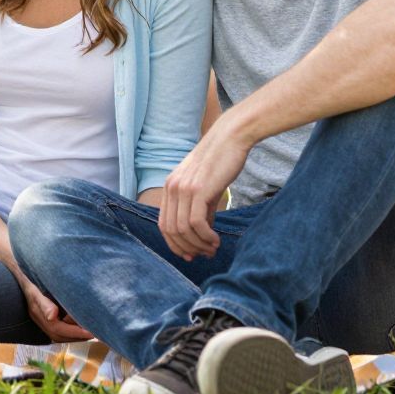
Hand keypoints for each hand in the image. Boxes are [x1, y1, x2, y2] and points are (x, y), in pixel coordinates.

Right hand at [17, 270, 93, 343]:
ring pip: (58, 334)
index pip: (56, 329)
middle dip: (76, 337)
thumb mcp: (35, 289)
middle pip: (58, 335)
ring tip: (89, 331)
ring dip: (73, 335)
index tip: (89, 332)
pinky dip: (70, 330)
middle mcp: (39, 319)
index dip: (73, 332)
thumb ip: (44, 303)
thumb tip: (52, 316)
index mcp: (37, 313)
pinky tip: (80, 325)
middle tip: (94, 333)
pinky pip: (58, 328)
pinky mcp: (46, 316)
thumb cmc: (30, 278)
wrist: (21, 271)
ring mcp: (42, 318)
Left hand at [158, 124, 250, 261]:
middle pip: (171, 231)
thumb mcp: (205, 188)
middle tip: (204, 255)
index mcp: (170, 187)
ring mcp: (182, 189)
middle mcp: (171, 188)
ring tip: (213, 248)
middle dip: (187, 248)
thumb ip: (201, 210)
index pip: (164, 225)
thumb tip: (203, 237)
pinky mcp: (197, 190)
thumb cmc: (220, 162)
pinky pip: (196, 224)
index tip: (191, 254)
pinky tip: (216, 240)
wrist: (230, 138)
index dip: (175, 244)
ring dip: (198, 245)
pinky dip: (205, 237)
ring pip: (183, 230)